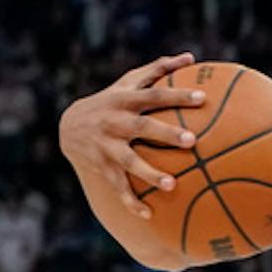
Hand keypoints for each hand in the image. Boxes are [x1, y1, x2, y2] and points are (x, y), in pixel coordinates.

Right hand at [58, 52, 208, 220]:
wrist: (68, 126)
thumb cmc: (111, 101)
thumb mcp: (128, 82)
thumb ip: (159, 69)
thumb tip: (191, 57)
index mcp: (126, 99)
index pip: (155, 94)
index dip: (178, 96)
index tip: (202, 99)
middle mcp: (116, 121)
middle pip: (143, 127)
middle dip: (166, 133)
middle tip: (192, 140)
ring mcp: (108, 146)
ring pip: (129, 161)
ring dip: (150, 173)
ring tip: (172, 185)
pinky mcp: (102, 167)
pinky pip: (118, 187)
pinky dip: (131, 202)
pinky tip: (148, 215)